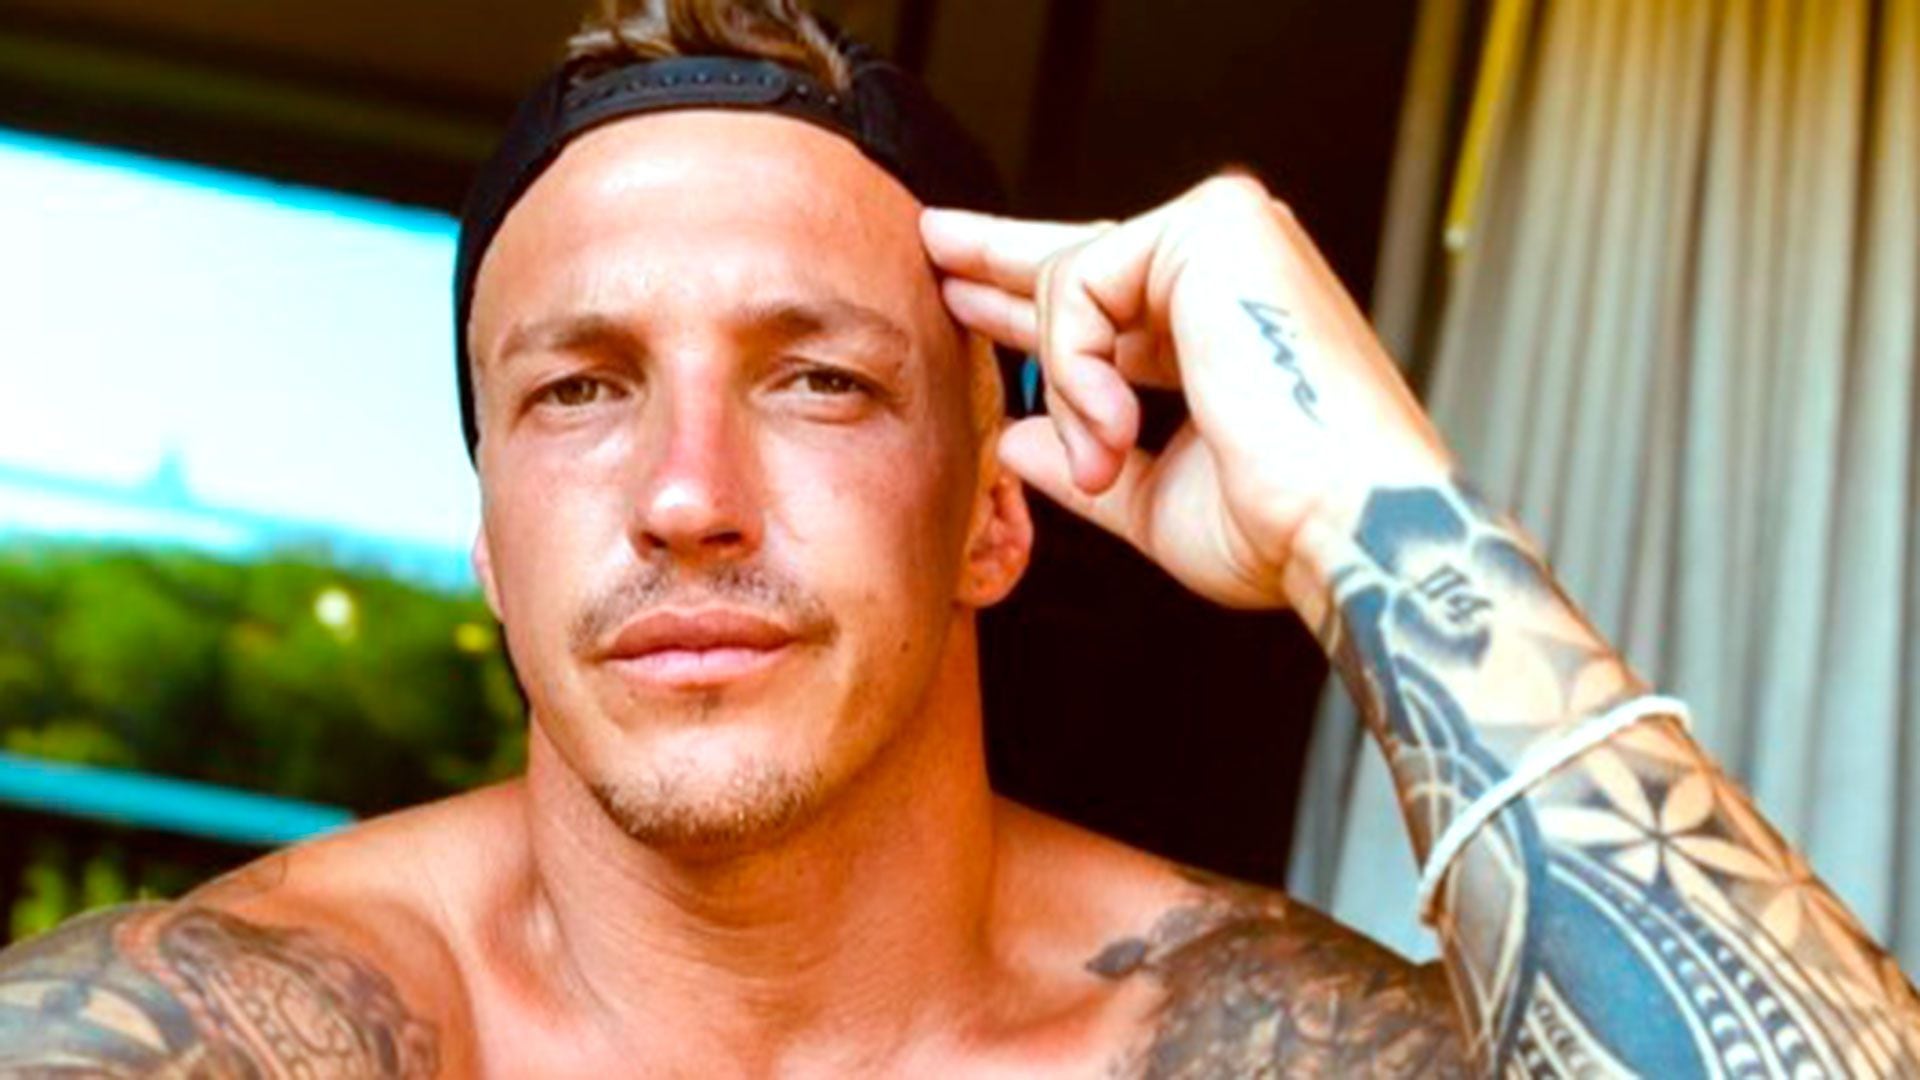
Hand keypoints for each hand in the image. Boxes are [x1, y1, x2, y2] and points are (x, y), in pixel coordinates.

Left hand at [921, 174, 1452, 609]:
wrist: (1345, 529)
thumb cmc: (1280, 527)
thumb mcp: (1155, 497)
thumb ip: (1085, 461)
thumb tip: (1013, 443)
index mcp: (1224, 322)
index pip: (1110, 297)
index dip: (1028, 300)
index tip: (966, 291)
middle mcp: (1231, 265)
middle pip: (1082, 255)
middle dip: (996, 262)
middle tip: (931, 243)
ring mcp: (1226, 236)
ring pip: (1069, 289)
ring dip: (1067, 388)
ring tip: (1107, 453)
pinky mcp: (1211, 227)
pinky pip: (1078, 288)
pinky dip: (1077, 368)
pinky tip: (1114, 426)